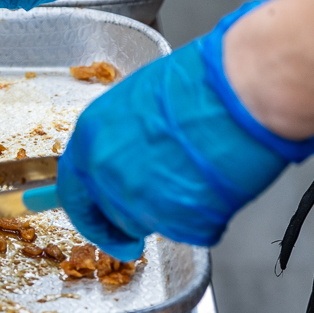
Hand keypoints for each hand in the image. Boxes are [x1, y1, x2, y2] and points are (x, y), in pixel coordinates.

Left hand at [56, 0, 313, 259]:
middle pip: (113, 214)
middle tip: (164, 203)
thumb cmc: (200, 83)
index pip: (73, 192)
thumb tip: (129, 156)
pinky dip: (206, 217)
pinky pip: (190, 230)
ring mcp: (140, 200)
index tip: (102, 227)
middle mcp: (107, 172)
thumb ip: (122, 137)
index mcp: (92, 136)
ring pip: (151, 223)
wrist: (240, 91)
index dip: (90, 214)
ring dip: (172, 210)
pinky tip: (218, 184)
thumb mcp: (141, 100)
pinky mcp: (177, 221)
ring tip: (200, 175)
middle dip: (136, 214)